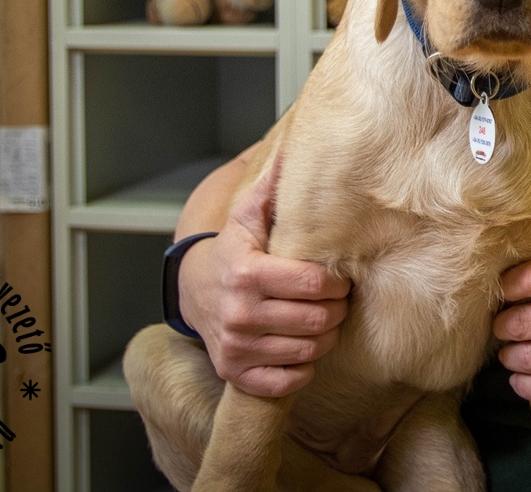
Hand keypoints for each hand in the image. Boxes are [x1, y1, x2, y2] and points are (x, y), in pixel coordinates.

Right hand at [176, 151, 351, 396]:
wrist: (193, 293)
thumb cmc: (234, 251)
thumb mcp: (247, 216)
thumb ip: (271, 187)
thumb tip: (293, 147)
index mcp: (246, 272)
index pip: (314, 282)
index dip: (336, 280)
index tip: (338, 276)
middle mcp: (239, 314)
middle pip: (318, 319)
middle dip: (337, 309)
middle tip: (338, 299)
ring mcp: (236, 348)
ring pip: (309, 351)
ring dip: (325, 337)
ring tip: (323, 320)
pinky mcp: (235, 374)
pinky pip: (288, 382)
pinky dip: (304, 369)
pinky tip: (303, 348)